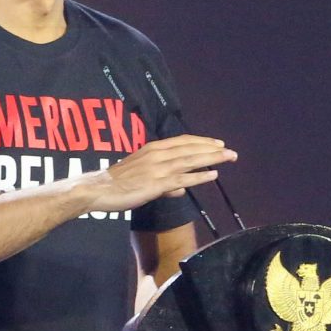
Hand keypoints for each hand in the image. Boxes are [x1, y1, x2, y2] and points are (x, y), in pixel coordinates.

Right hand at [93, 134, 235, 213]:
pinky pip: (183, 178)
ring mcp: (158, 168)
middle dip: (212, 149)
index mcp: (153, 148)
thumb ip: (164, 182)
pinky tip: (213, 175)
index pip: (182, 141)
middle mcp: (158, 154)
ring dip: (212, 159)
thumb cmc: (118, 183)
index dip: (201, 141)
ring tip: (229, 158)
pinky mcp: (157, 183)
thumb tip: (181, 189)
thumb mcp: (142, 176)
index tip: (216, 143)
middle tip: (231, 151)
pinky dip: (199, 176)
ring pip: (190, 161)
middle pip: (190, 149)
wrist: (99, 189)